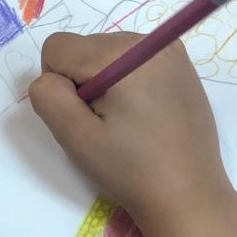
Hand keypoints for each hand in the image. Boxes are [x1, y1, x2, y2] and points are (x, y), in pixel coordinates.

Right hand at [28, 32, 233, 228]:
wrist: (188, 195)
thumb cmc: (130, 170)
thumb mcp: (76, 137)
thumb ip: (48, 97)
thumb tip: (51, 78)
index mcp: (122, 54)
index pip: (57, 48)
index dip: (59, 87)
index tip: (86, 118)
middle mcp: (148, 40)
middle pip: (82, 47)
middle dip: (83, 83)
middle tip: (108, 125)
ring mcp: (169, 50)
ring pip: (104, 53)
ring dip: (104, 83)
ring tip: (127, 122)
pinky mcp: (179, 64)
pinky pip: (130, 59)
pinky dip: (126, 82)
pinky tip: (143, 115)